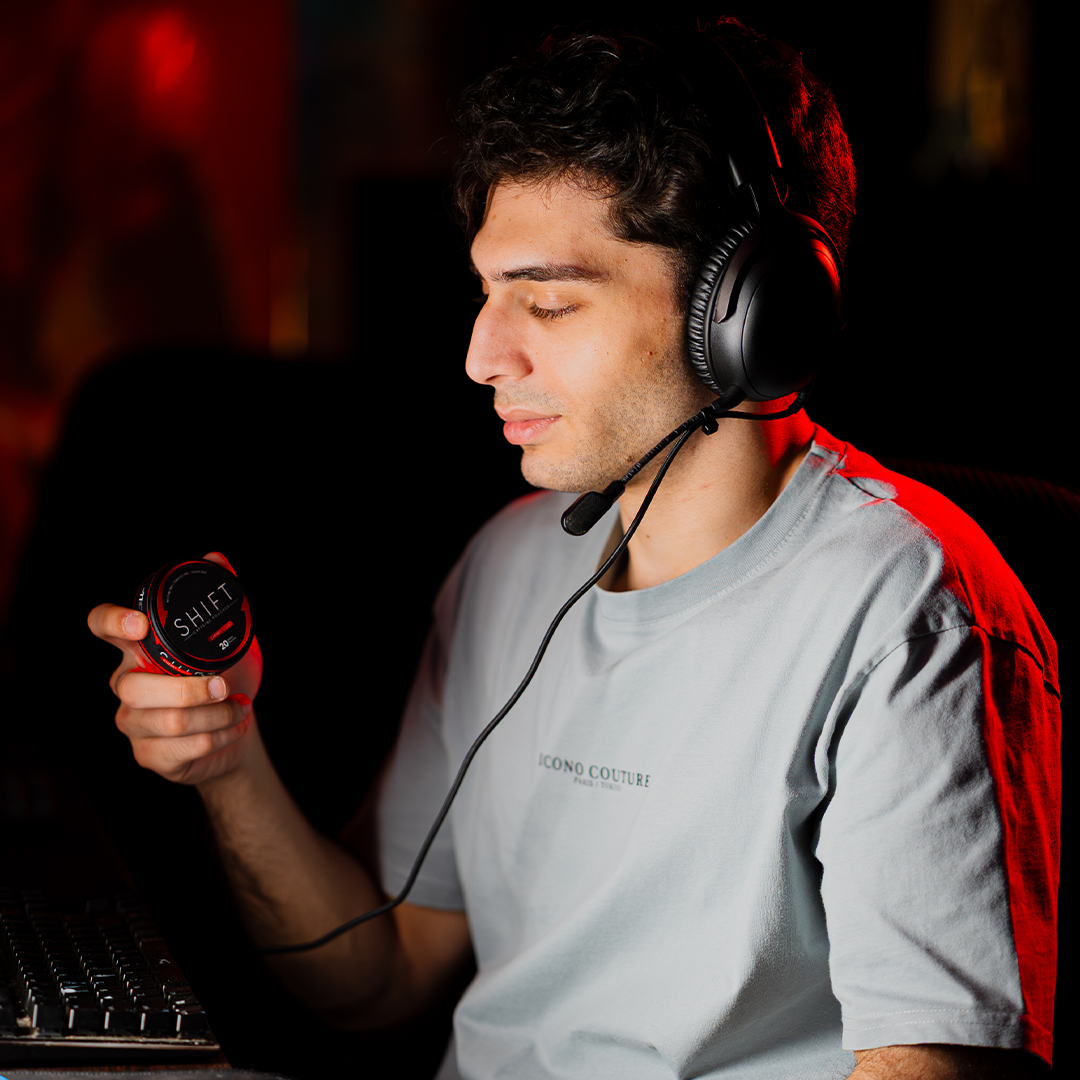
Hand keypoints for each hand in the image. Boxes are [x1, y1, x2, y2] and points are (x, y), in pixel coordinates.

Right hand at [88, 552, 263, 784]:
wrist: (238, 728)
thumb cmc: (225, 676)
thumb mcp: (229, 635)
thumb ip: (223, 596)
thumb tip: (216, 557)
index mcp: (139, 649)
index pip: (102, 625)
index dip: (113, 622)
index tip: (140, 625)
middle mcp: (126, 684)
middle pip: (135, 687)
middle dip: (191, 688)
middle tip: (225, 684)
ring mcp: (134, 722)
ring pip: (170, 719)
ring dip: (217, 714)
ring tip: (240, 707)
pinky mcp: (150, 755)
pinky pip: (184, 747)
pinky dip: (220, 736)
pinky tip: (233, 727)